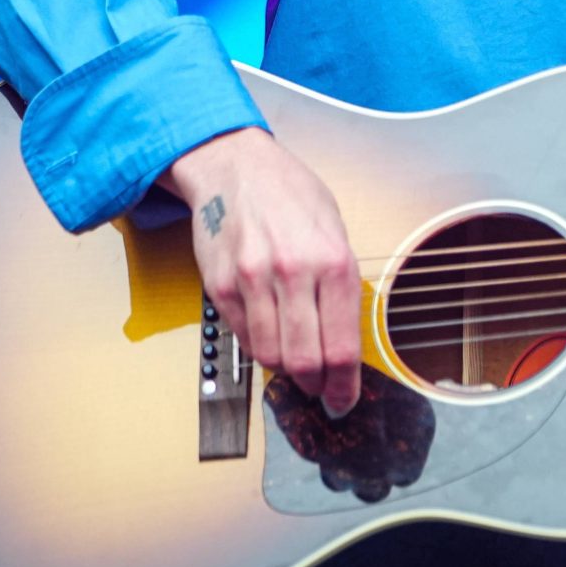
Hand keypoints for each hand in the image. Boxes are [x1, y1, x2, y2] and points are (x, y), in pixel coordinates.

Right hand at [164, 127, 363, 417]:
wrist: (235, 166)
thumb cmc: (291, 194)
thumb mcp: (335, 228)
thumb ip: (341, 283)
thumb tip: (344, 342)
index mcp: (333, 260)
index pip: (341, 346)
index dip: (345, 385)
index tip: (345, 400)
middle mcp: (293, 272)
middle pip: (305, 361)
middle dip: (317, 386)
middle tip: (321, 390)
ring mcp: (252, 281)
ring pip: (271, 356)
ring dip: (286, 371)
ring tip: (296, 363)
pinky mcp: (220, 286)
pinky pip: (243, 338)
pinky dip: (259, 346)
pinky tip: (270, 335)